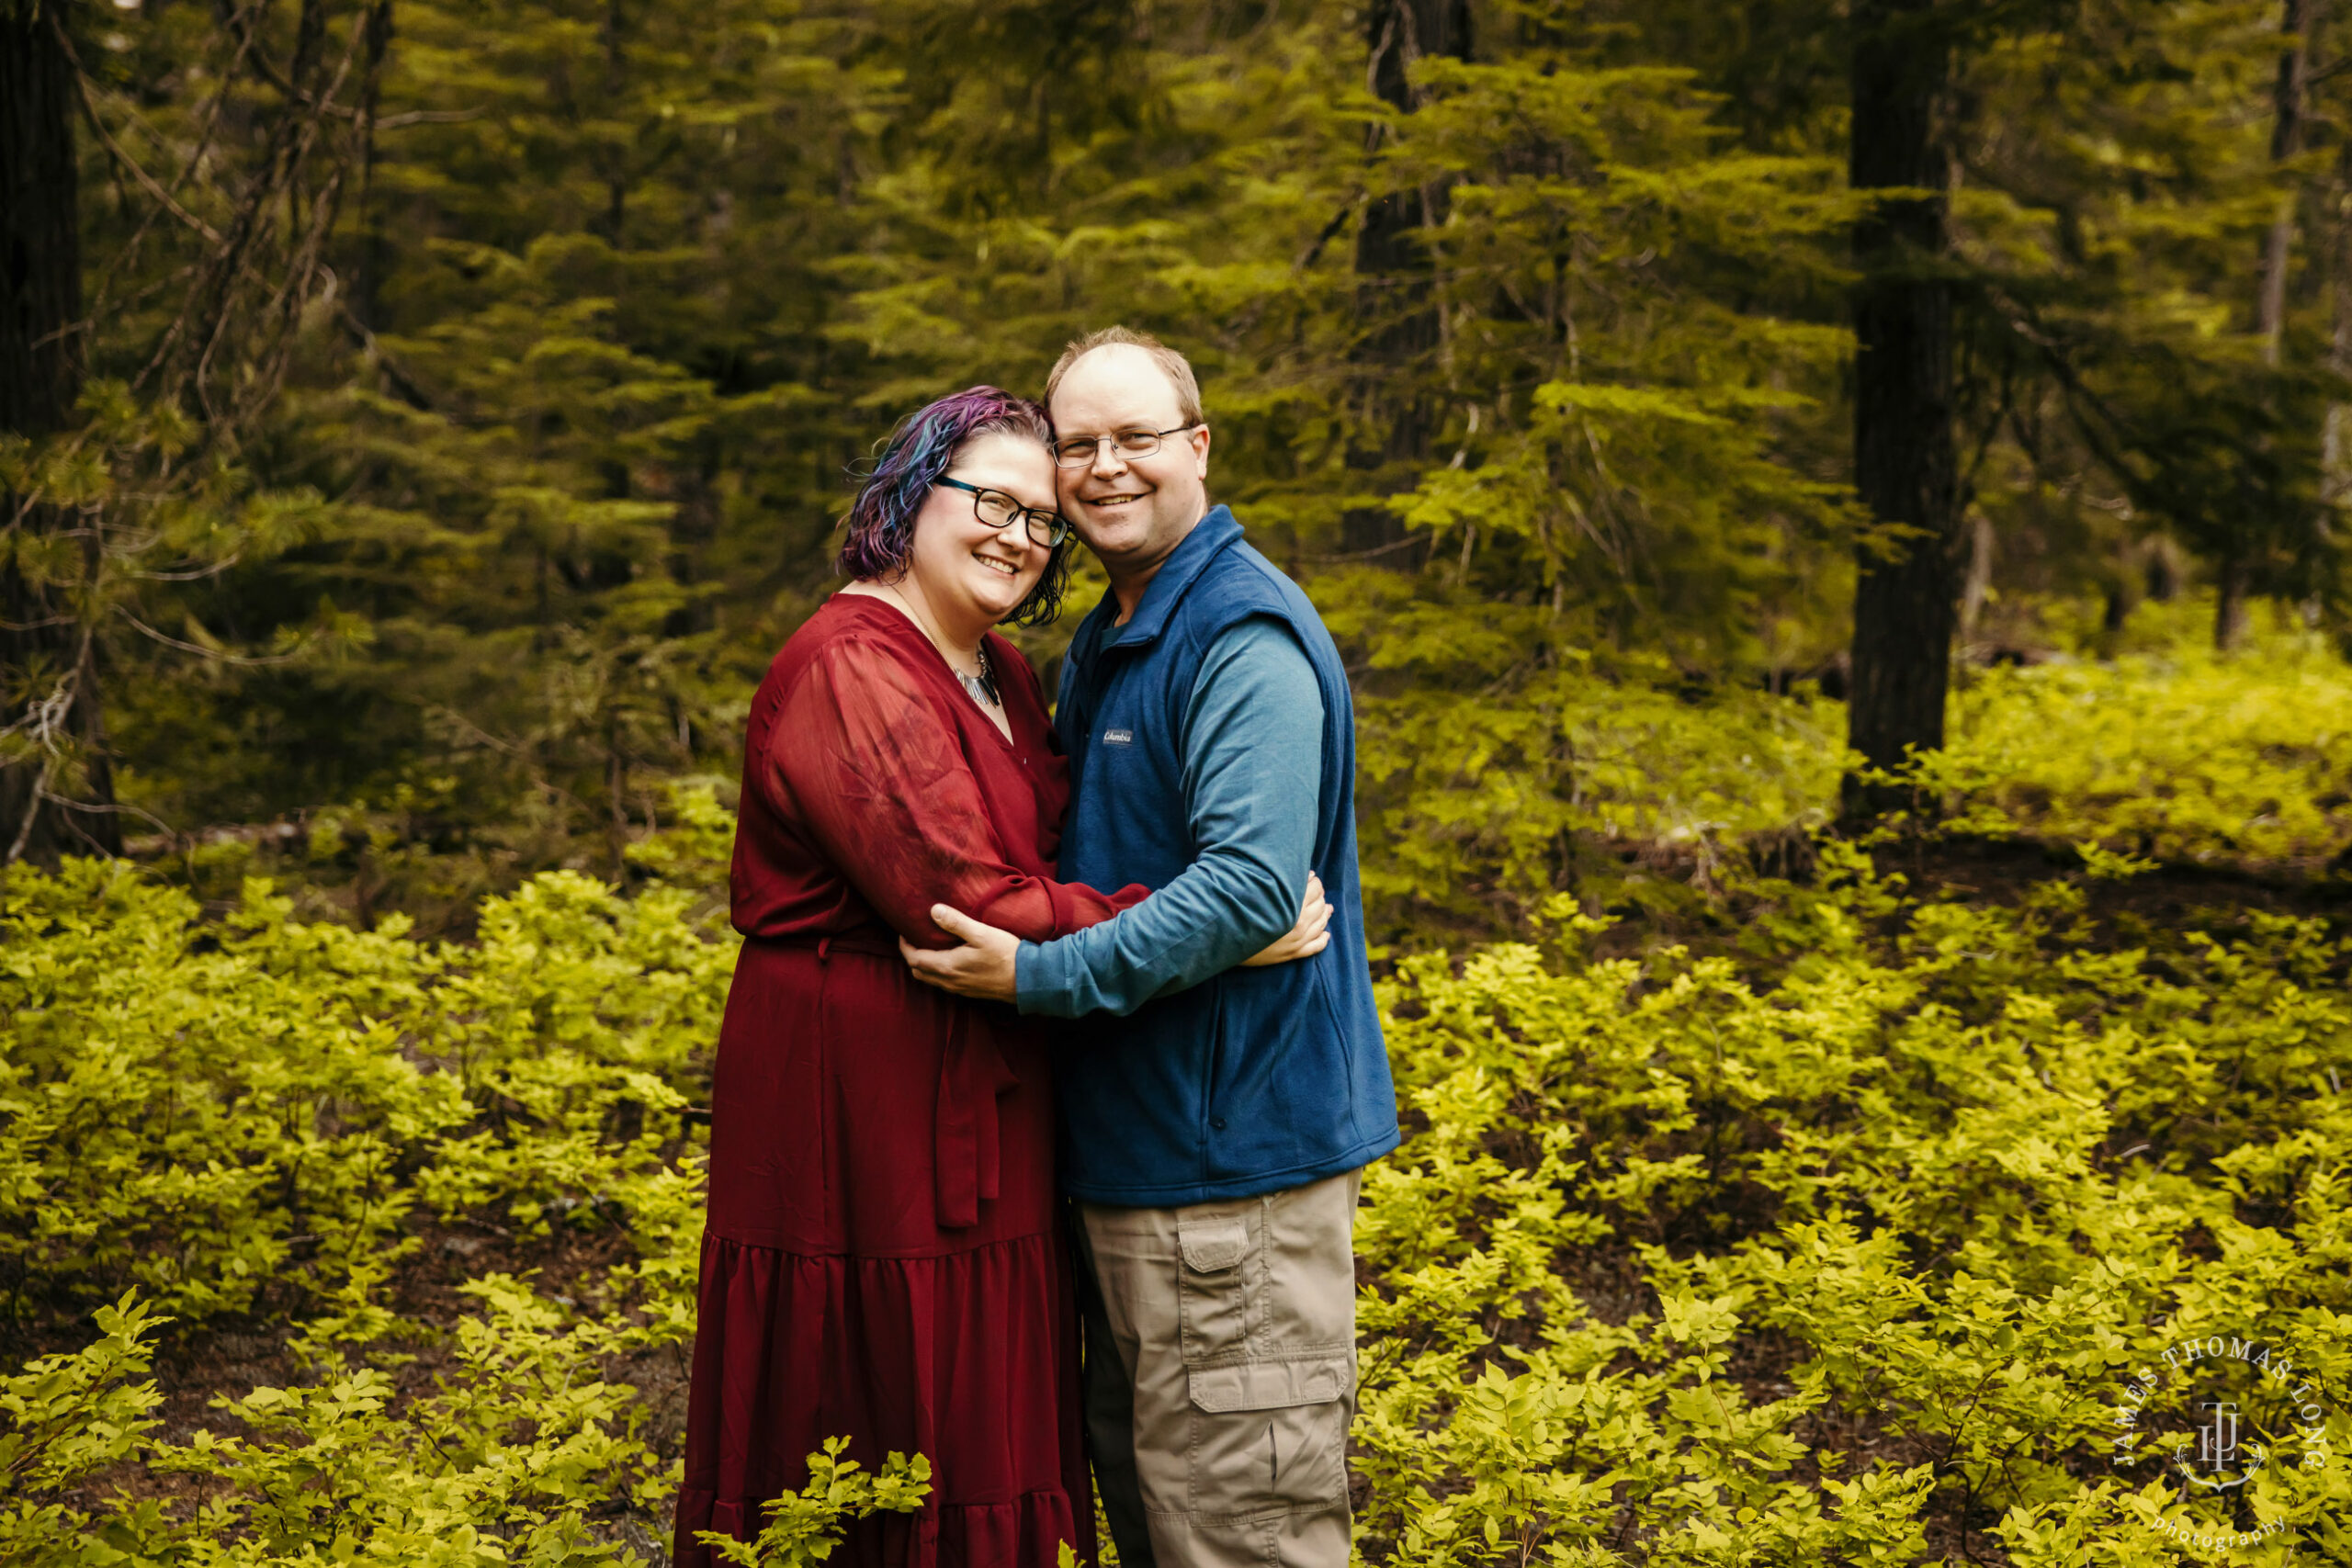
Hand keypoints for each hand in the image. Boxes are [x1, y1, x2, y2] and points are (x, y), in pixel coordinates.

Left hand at [901, 905, 1019, 1001]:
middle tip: (913, 939)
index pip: (914, 958)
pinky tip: (948, 961)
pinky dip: (937, 972)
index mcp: (947, 966)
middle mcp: (949, 981)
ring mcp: (959, 989)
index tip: (904, 931)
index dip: (905, 945)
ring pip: (930, 980)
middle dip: (911, 956)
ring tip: (928, 948)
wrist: (1028, 980)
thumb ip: (955, 922)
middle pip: (918, 972)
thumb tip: (933, 910)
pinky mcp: (969, 992)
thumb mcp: (981, 933)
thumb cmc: (1006, 955)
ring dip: (924, 965)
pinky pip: (944, 984)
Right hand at [1242, 871, 1330, 966]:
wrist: (1224, 938)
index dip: (1313, 881)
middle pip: (1320, 905)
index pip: (1314, 889)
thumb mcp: (1258, 890)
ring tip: (1327, 907)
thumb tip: (1304, 873)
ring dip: (1325, 913)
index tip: (1310, 877)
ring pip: (1322, 924)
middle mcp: (1299, 924)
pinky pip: (1317, 946)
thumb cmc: (1237, 909)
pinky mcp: (1292, 954)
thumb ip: (1280, 881)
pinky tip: (1326, 933)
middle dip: (1320, 895)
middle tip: (1316, 890)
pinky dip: (1324, 938)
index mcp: (1291, 905)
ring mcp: (1297, 941)